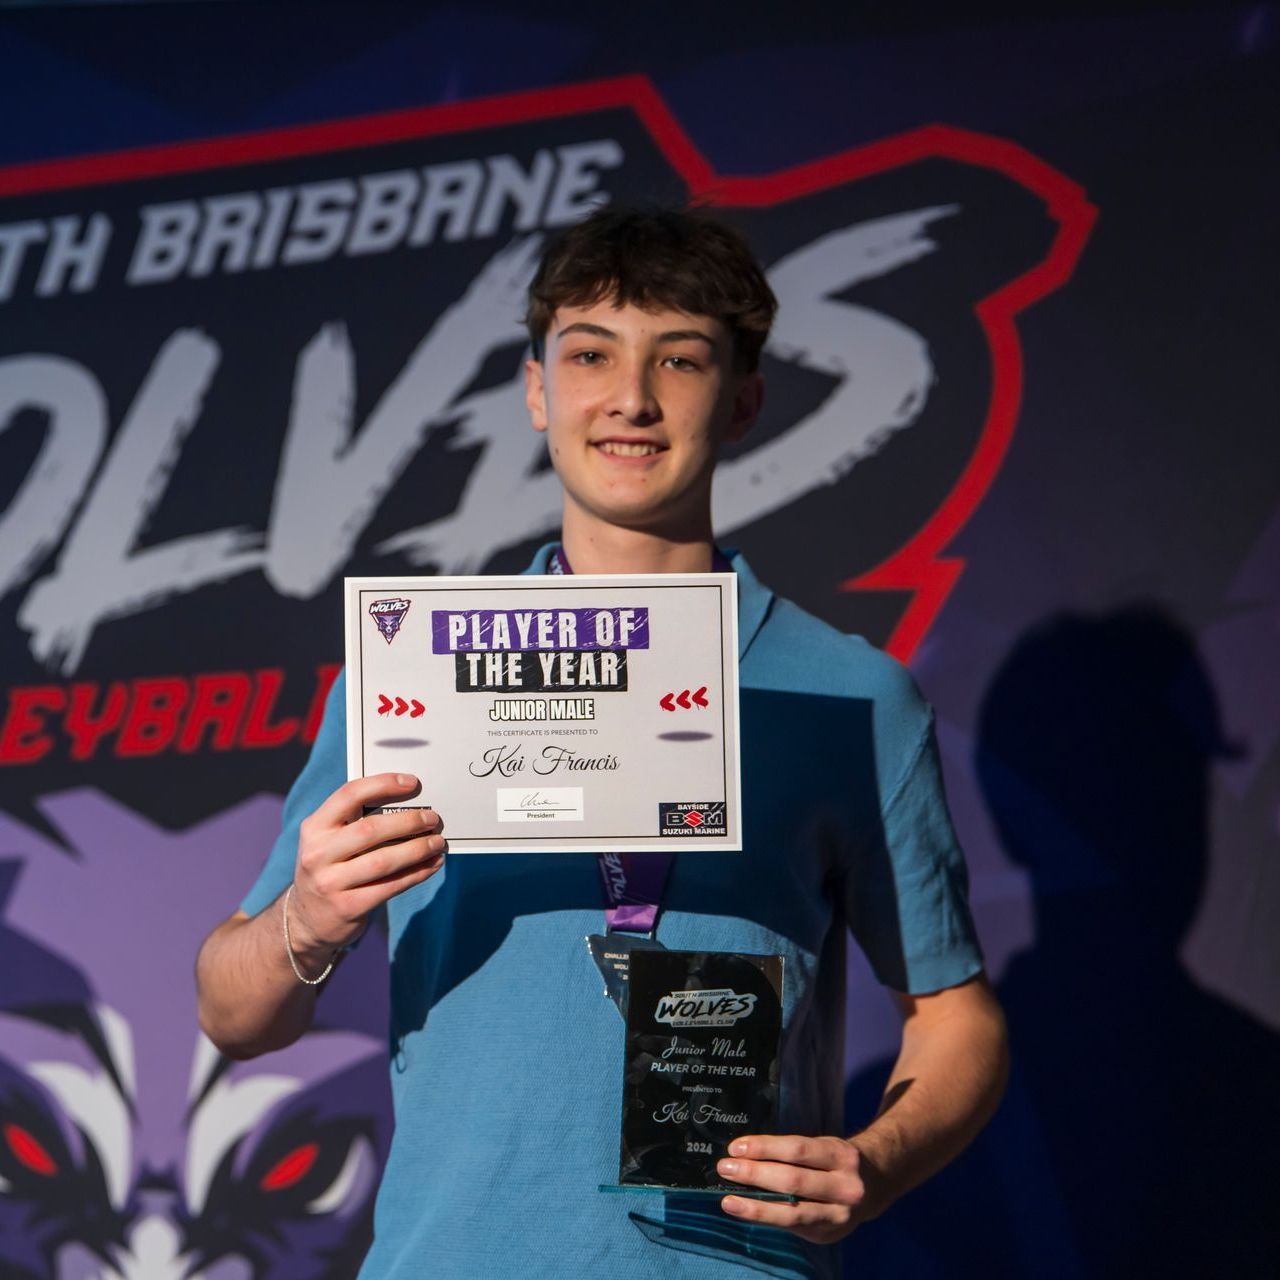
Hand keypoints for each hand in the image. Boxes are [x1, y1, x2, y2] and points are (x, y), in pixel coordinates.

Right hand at [289, 773, 444, 961]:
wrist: (307, 920)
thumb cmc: (330, 869)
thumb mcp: (329, 841)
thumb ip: (356, 822)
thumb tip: (410, 805)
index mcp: (314, 827)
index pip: (349, 795)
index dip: (383, 784)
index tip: (413, 783)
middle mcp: (317, 853)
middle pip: (371, 829)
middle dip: (408, 822)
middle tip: (433, 818)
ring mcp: (330, 883)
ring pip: (384, 860)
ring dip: (418, 849)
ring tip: (438, 842)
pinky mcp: (347, 907)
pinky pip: (390, 886)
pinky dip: (417, 873)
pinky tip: (432, 864)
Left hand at [716, 1134, 874, 1242]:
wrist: (874, 1186)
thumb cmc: (836, 1161)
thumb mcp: (824, 1147)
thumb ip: (795, 1153)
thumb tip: (746, 1155)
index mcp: (841, 1155)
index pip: (798, 1150)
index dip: (765, 1148)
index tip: (737, 1147)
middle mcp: (845, 1187)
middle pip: (794, 1181)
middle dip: (755, 1175)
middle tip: (725, 1168)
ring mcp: (839, 1215)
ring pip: (792, 1212)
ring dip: (756, 1206)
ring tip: (728, 1201)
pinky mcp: (829, 1234)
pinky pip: (793, 1228)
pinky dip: (768, 1219)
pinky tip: (747, 1213)